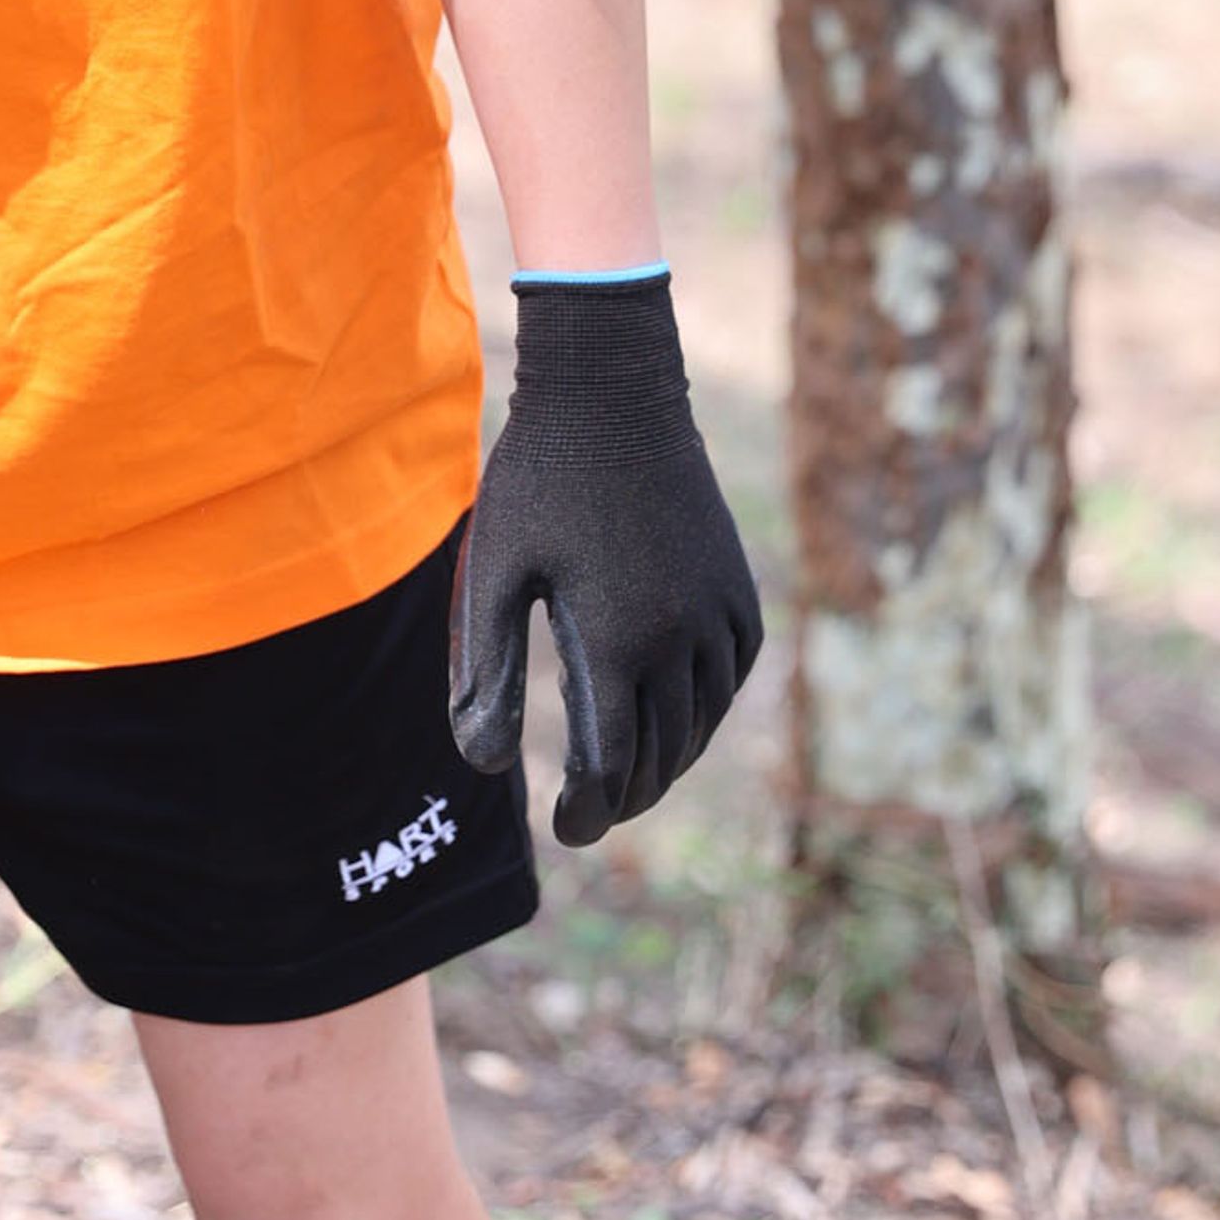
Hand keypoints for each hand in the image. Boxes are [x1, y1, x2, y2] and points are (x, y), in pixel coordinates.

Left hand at [449, 272, 761, 841]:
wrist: (611, 391)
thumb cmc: (539, 477)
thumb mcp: (495, 570)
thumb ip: (488, 668)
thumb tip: (483, 762)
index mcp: (616, 641)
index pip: (612, 766)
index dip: (588, 810)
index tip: (565, 828)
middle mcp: (679, 636)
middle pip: (662, 755)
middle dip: (626, 796)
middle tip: (592, 812)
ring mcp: (717, 609)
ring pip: (703, 720)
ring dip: (669, 760)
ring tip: (632, 778)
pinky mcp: (736, 583)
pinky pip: (733, 670)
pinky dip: (707, 706)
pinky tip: (679, 712)